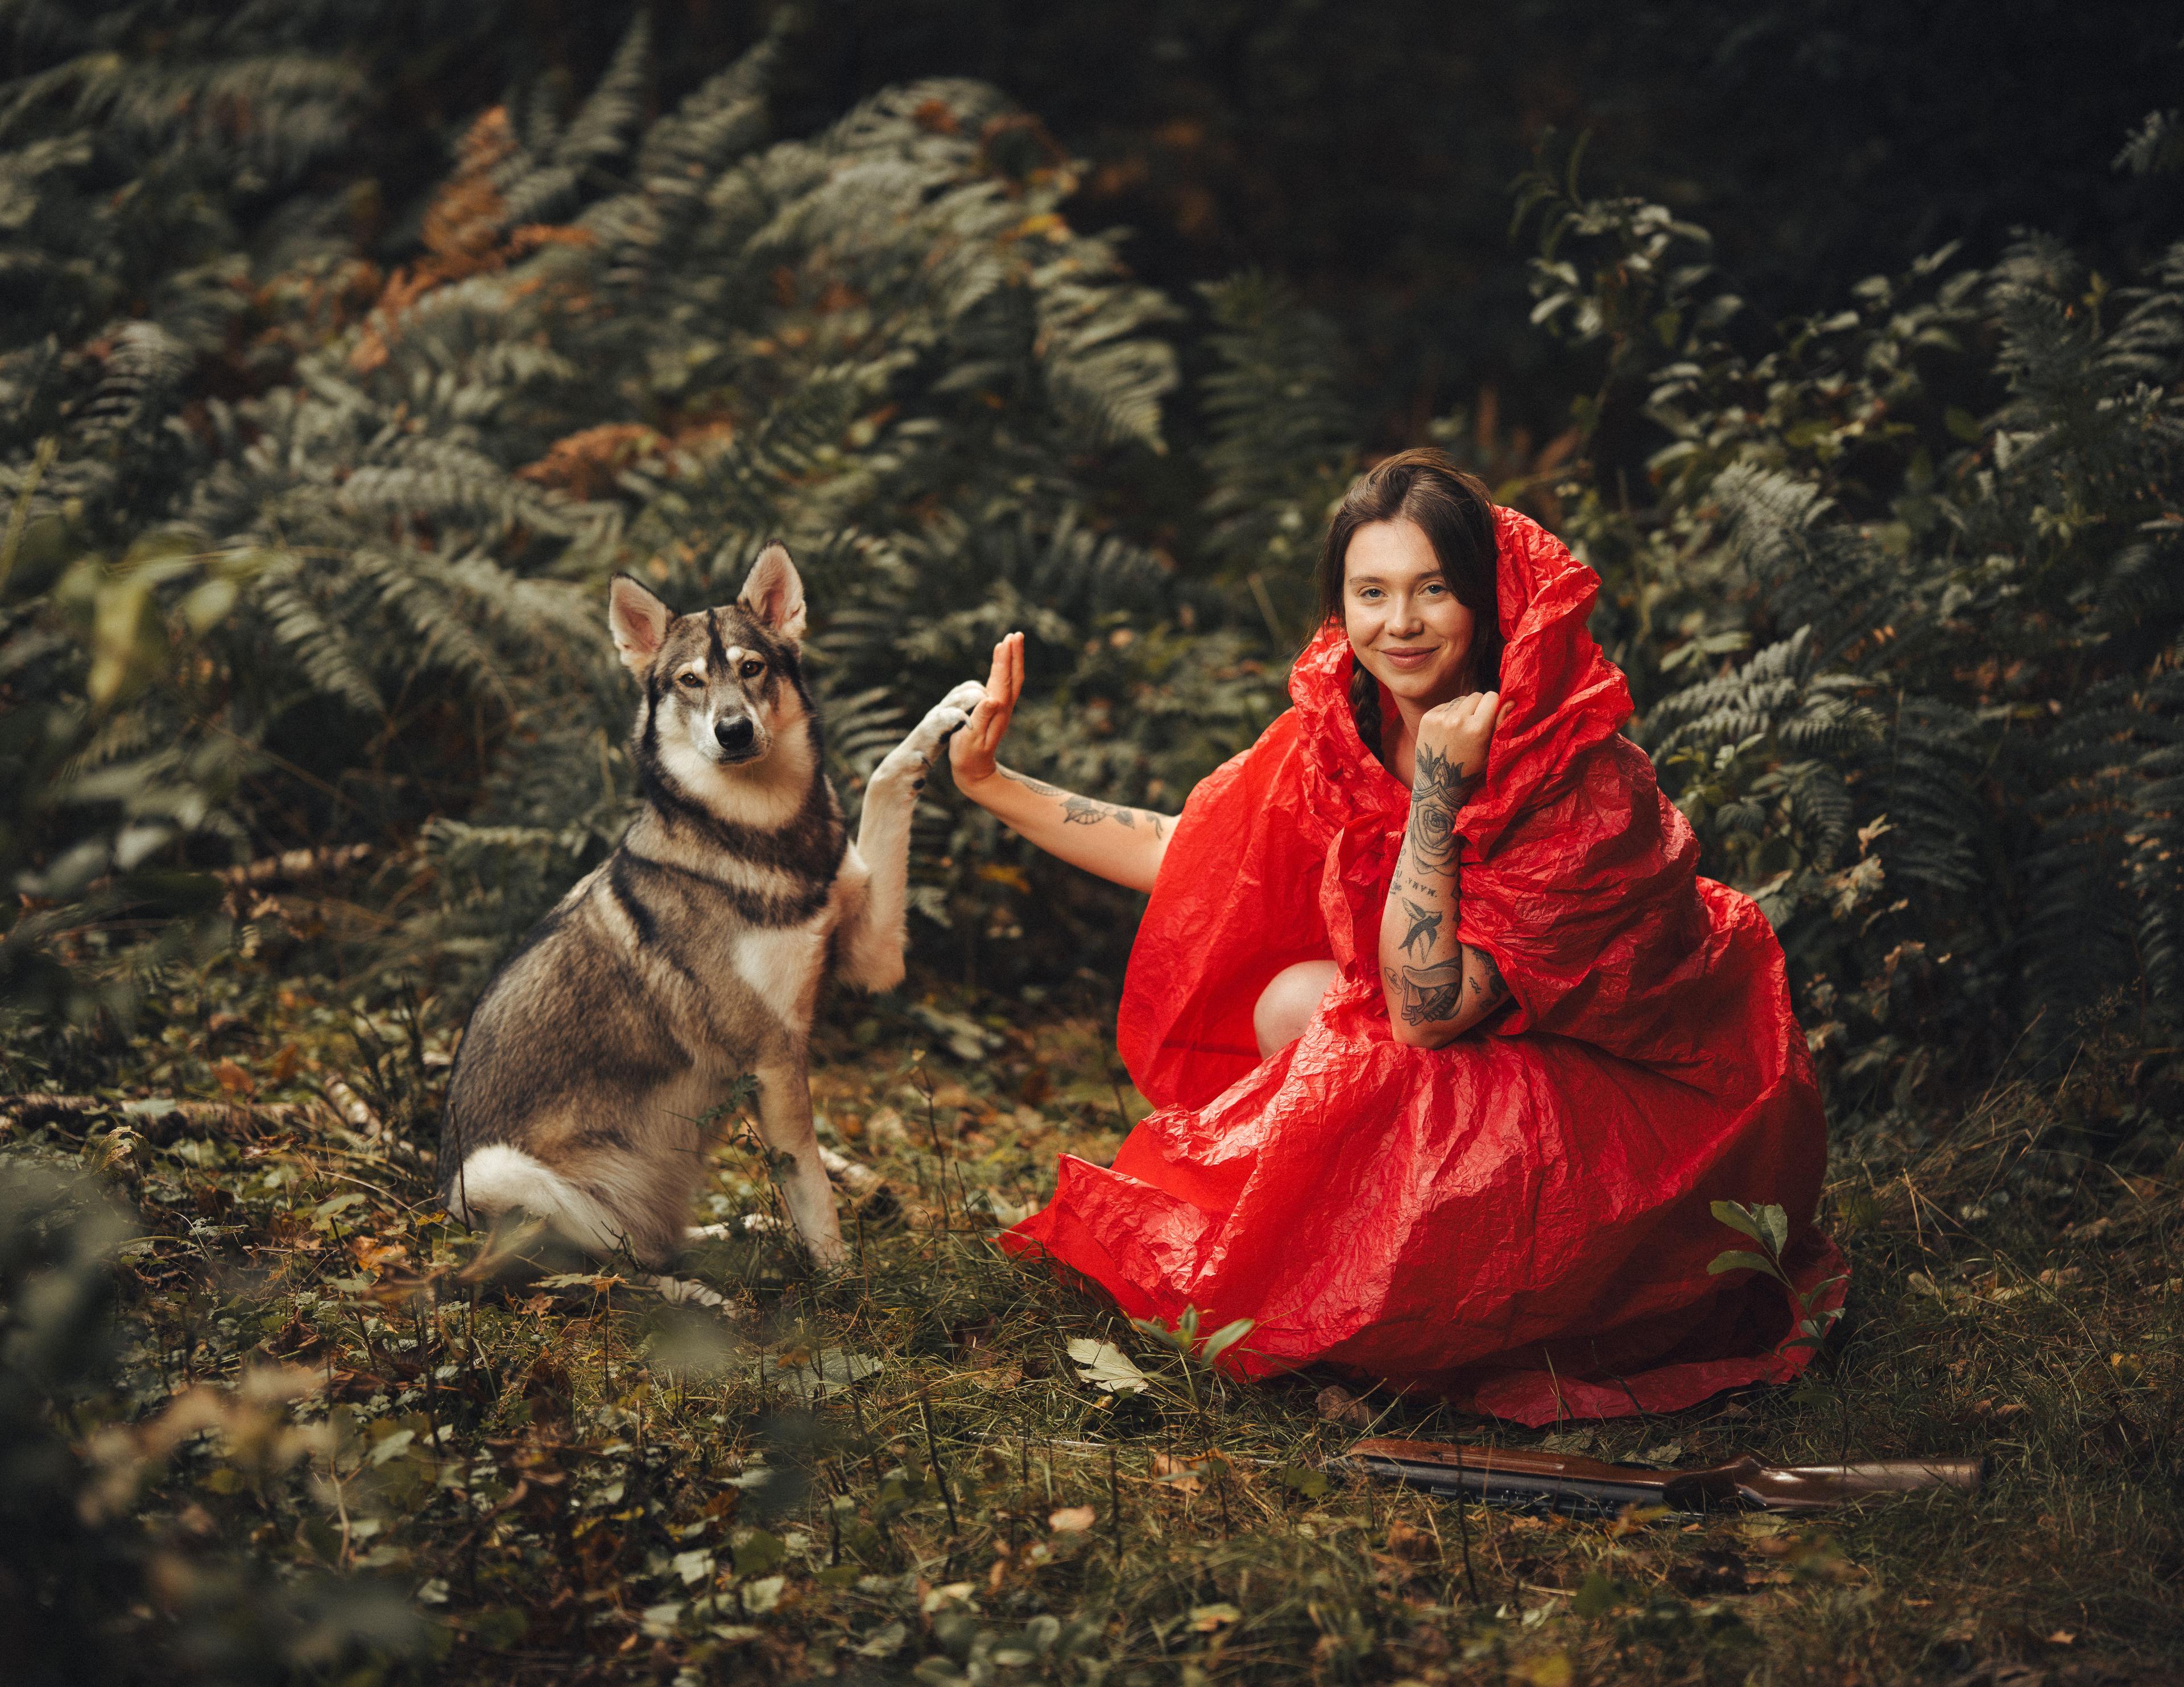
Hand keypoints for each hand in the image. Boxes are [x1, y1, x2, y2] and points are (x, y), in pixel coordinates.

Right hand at [950, 630, 1023, 789]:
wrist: (976, 772)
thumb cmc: (969, 757)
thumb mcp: (972, 739)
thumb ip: (982, 718)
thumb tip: (993, 698)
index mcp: (997, 711)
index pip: (1002, 680)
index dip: (1004, 661)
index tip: (1005, 642)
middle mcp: (1003, 707)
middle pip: (1012, 676)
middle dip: (1014, 654)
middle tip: (1016, 634)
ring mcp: (1001, 709)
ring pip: (1010, 680)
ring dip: (1011, 660)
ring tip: (1011, 642)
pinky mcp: (996, 711)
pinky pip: (1003, 686)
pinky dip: (1004, 671)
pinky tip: (1001, 665)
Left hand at [1413, 690, 1510, 791]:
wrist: (1436, 782)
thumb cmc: (1468, 769)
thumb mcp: (1490, 751)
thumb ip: (1500, 724)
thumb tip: (1511, 701)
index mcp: (1477, 729)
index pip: (1492, 697)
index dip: (1494, 704)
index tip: (1491, 713)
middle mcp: (1458, 720)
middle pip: (1476, 696)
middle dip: (1479, 705)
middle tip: (1476, 723)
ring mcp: (1441, 718)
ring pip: (1460, 700)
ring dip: (1463, 709)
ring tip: (1461, 729)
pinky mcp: (1427, 717)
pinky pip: (1445, 705)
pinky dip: (1448, 713)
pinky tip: (1447, 731)